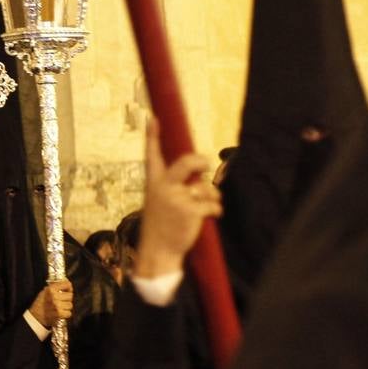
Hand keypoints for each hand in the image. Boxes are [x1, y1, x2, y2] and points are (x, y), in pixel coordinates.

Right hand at [29, 277, 72, 327]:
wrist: (35, 317)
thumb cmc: (39, 304)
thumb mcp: (44, 292)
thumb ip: (54, 287)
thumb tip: (64, 283)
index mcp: (50, 289)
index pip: (67, 284)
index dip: (69, 287)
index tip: (68, 289)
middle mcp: (54, 296)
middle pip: (70, 295)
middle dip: (67, 298)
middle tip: (63, 300)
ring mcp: (57, 305)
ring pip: (70, 304)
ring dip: (66, 306)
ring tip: (61, 307)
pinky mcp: (59, 314)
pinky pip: (69, 313)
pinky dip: (66, 313)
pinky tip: (61, 312)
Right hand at [135, 118, 221, 277]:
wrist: (158, 251)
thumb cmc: (161, 224)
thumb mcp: (160, 200)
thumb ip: (175, 185)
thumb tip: (202, 175)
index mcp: (153, 182)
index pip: (152, 154)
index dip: (153, 136)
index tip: (153, 118)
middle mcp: (164, 187)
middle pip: (187, 162)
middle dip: (200, 162)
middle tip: (205, 165)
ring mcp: (177, 198)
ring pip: (205, 187)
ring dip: (212, 196)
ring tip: (206, 205)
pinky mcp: (190, 211)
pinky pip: (213, 204)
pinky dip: (215, 210)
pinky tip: (210, 216)